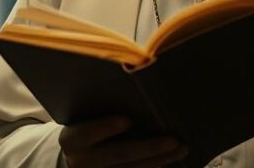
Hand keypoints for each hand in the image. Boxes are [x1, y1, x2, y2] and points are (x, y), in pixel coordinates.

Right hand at [59, 116, 187, 167]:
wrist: (76, 158)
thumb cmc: (87, 127)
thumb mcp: (86, 118)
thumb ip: (102, 109)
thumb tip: (136, 92)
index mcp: (72, 140)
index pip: (87, 133)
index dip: (106, 128)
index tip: (127, 121)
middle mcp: (81, 162)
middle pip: (118, 155)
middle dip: (148, 148)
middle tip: (173, 140)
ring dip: (160, 160)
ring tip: (181, 149)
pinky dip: (155, 166)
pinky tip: (171, 158)